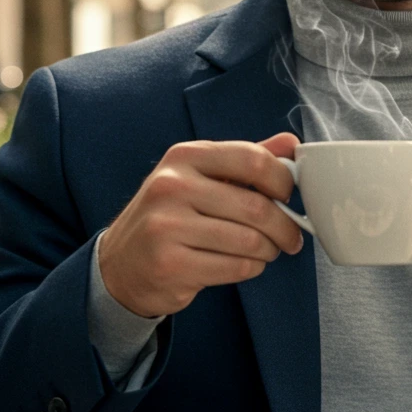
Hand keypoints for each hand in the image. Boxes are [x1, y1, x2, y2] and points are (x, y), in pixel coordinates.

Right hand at [98, 132, 303, 318]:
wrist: (120, 264)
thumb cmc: (170, 216)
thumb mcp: (201, 177)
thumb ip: (245, 160)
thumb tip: (291, 143)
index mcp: (185, 156)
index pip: (253, 159)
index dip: (282, 179)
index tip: (289, 195)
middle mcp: (172, 186)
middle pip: (257, 206)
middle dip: (285, 226)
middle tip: (290, 236)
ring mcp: (168, 226)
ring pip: (250, 241)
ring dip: (269, 250)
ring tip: (266, 251)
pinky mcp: (171, 264)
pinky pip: (235, 267)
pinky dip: (251, 268)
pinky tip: (243, 264)